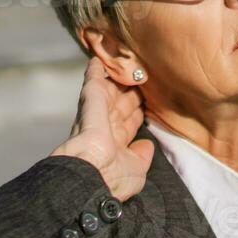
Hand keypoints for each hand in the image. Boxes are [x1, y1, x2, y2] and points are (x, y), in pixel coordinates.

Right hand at [51, 58, 154, 199]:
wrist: (92, 173)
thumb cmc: (112, 177)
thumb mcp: (135, 170)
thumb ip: (142, 156)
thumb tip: (146, 145)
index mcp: (114, 145)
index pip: (128, 124)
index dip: (136, 114)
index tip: (145, 104)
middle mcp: (104, 128)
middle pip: (120, 105)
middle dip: (131, 95)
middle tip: (143, 81)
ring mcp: (96, 113)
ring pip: (110, 92)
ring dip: (118, 80)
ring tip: (129, 65)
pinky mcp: (91, 100)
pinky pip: (94, 81)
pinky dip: (95, 71)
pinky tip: (97, 60)